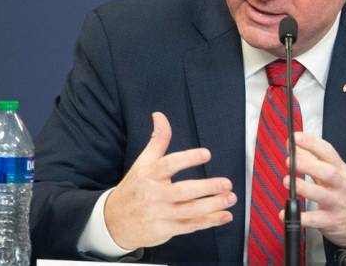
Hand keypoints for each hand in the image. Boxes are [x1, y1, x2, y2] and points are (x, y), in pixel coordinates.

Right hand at [104, 112, 235, 249]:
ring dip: (213, 205)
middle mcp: (154, 194)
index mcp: (149, 175)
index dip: (188, 158)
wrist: (114, 222)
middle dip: (207, 187)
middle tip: (226, 183)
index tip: (207, 153)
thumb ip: (156, 140)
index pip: (169, 164)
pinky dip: (209, 221)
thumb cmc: (134, 188)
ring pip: (190, 210)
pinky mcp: (165, 230)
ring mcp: (160, 214)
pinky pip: (191, 225)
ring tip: (230, 198)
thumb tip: (160, 116)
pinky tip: (225, 216)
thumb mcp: (142, 163)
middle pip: (183, 191)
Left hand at [282, 132, 345, 247]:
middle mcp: (340, 185)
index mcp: (340, 170)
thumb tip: (293, 146)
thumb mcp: (336, 173)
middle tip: (291, 160)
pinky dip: (300, 217)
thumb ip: (313, 159)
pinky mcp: (331, 221)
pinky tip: (286, 213)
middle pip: (328, 172)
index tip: (295, 137)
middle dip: (309, 165)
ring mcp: (336, 203)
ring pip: (322, 195)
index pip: (327, 152)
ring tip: (287, 182)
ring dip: (304, 188)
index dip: (311, 143)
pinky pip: (315, 220)